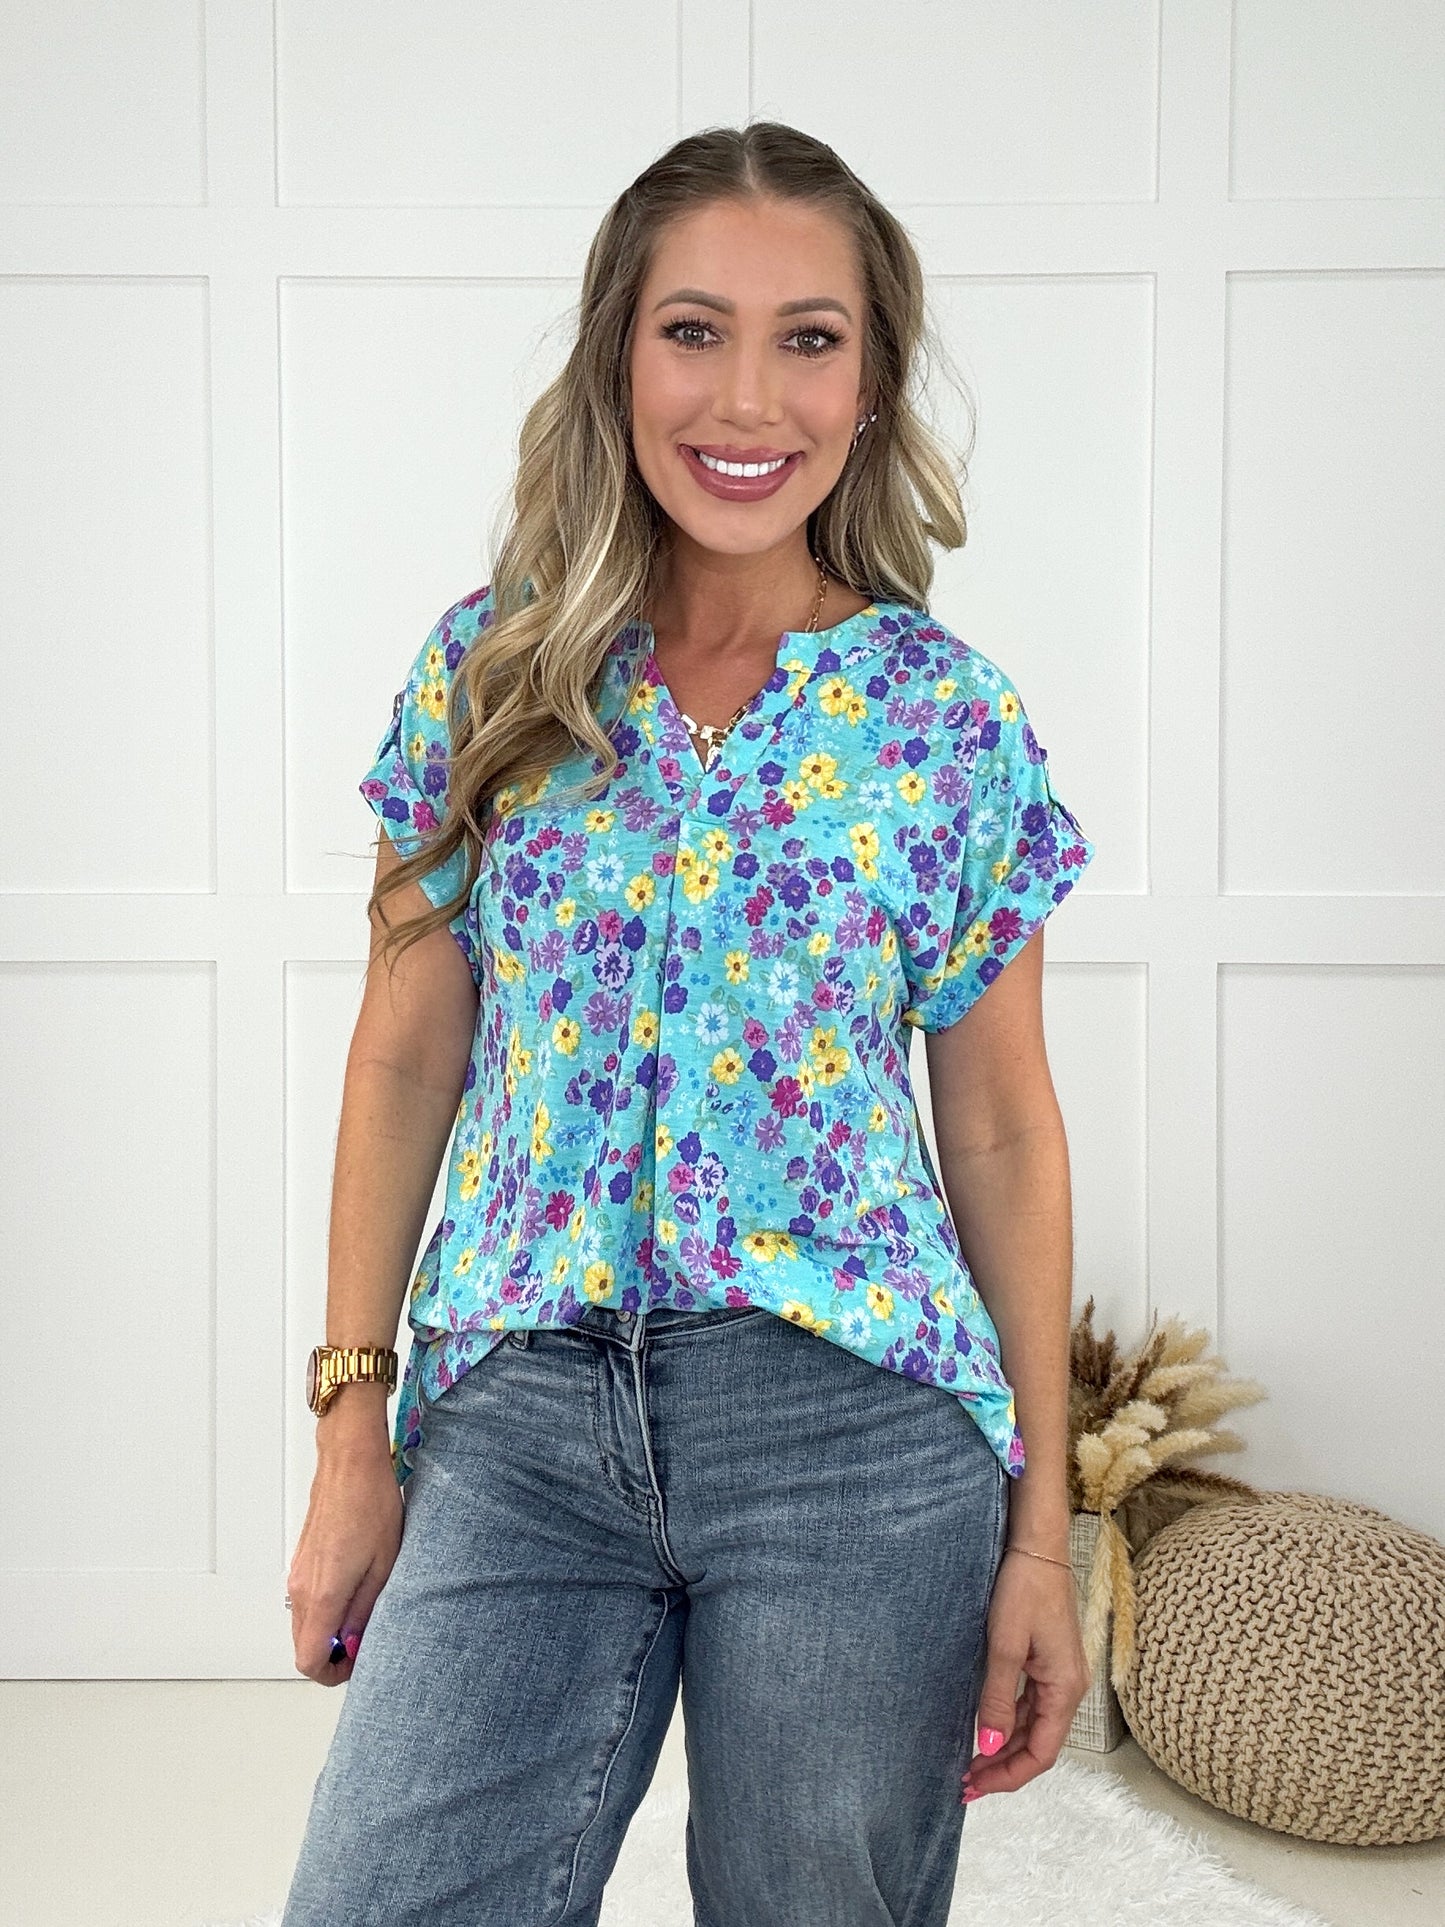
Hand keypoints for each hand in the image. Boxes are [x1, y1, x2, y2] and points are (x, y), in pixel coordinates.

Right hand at [286, 1448, 402, 1684]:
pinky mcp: (301, 1560)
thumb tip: (353, 1645)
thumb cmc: (372, 1504)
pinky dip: (326, 1608)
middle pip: (303, 1646)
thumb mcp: (385, 1564)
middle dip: (333, 1654)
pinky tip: (356, 1587)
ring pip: (304, 1624)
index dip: (333, 1672)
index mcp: (323, 1594)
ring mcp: (297, 1573)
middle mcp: (301, 1588)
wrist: (349, 1461)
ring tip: (366, 1610)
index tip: (358, 1662)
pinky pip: (307, 1600)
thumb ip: (365, 1611)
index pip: (308, 1660)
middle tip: (367, 1638)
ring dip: (330, 1630)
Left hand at [961, 1548, 1089, 1800]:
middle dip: (1003, 1767)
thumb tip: (988, 1747)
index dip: (1009, 1776)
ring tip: (970, 1764)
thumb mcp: (1004, 1646)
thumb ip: (997, 1700)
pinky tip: (987, 1729)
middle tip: (965, 1783)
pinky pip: (1032, 1706)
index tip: (975, 1786)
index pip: (1042, 1753)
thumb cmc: (1023, 1590)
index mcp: (1065, 1689)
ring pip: (1035, 1727)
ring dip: (1005, 1748)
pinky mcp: (1049, 1662)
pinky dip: (1010, 1723)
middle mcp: (1069, 1688)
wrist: (1038, 1547)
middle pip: (1039, 1744)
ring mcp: (1060, 1675)